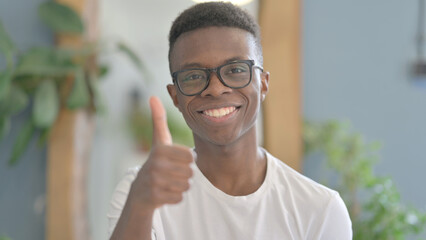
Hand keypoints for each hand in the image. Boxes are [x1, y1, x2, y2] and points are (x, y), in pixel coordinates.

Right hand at [128, 96, 193, 210]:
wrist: (140, 191)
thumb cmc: (156, 161)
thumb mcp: (158, 140)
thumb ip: (159, 119)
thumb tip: (153, 96)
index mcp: (160, 150)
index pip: (191, 157)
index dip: (187, 160)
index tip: (175, 160)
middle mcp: (155, 165)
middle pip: (190, 172)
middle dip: (184, 174)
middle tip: (171, 173)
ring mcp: (154, 182)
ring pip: (186, 185)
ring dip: (181, 186)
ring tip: (168, 182)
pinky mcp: (154, 197)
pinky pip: (180, 197)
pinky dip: (176, 197)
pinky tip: (165, 192)